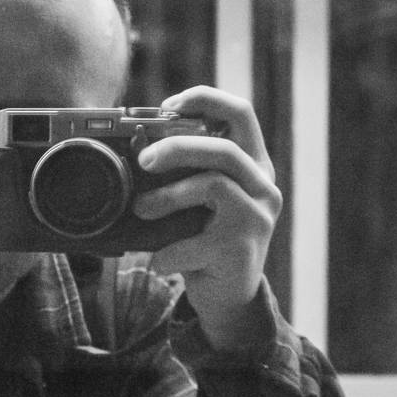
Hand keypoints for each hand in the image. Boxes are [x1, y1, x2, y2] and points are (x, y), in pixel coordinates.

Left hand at [133, 87, 281, 350]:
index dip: (205, 99)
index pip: (241, 113)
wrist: (228, 297)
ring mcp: (257, 218)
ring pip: (212, 185)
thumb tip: (134, 150)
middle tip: (143, 160)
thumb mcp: (200, 200)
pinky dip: (168, 251)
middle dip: (176, 147)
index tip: (168, 106)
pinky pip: (196, 241)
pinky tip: (159, 260)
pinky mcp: (242, 250)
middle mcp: (263, 186)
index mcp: (253, 164)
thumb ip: (184, 172)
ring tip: (141, 209)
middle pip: (223, 148)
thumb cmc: (206, 239)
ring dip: (167, 196)